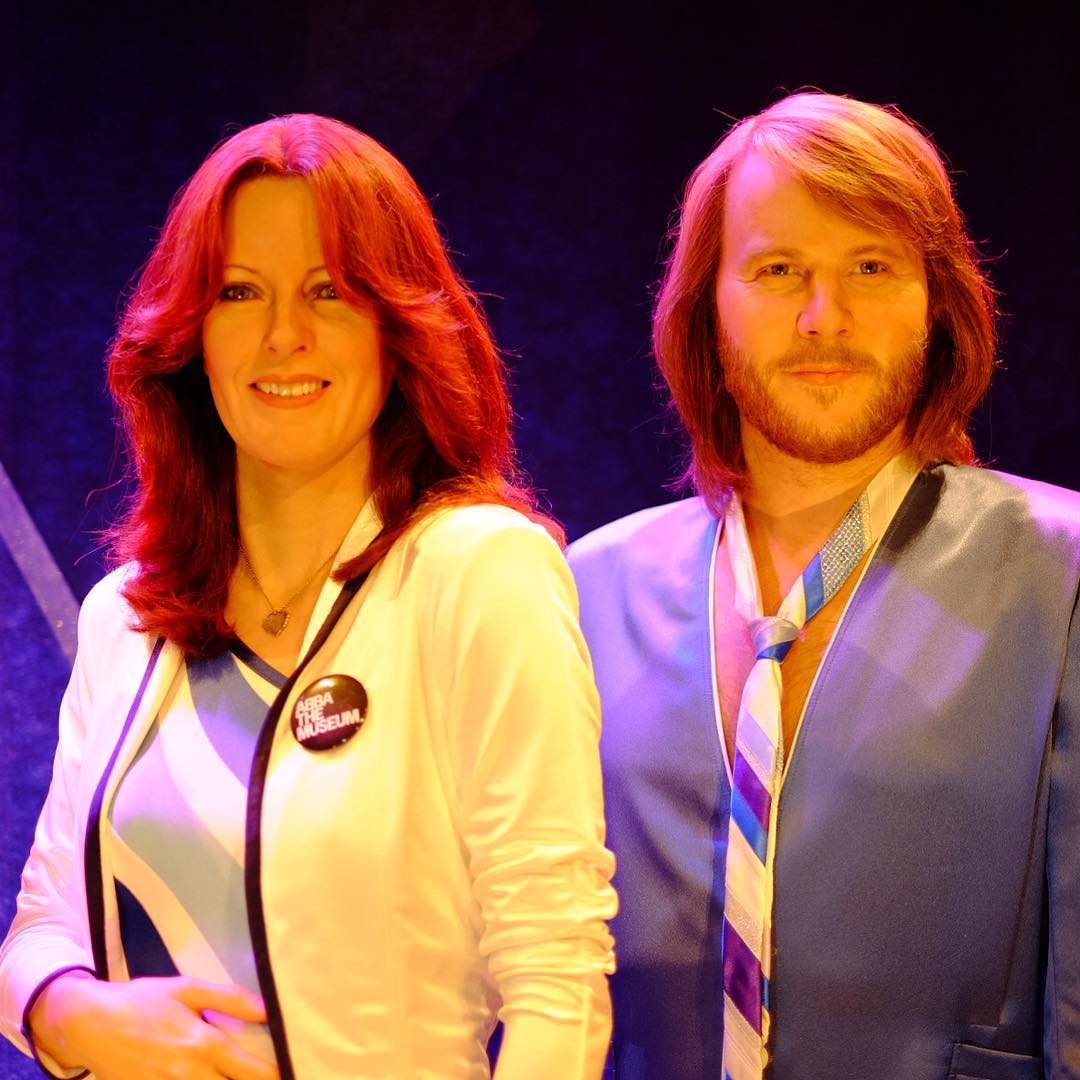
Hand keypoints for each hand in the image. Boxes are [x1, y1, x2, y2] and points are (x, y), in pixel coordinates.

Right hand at [28, 972, 279, 1079]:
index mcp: (203, 1045)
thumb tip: (268, 1009)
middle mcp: (187, 1075)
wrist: (89, 1024)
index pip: (249, 1072)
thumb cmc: (143, 1001)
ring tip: (239, 1078)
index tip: (290, 1075)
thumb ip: (230, 999)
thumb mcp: (188, 989)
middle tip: (275, 1078)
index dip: (273, 1077)